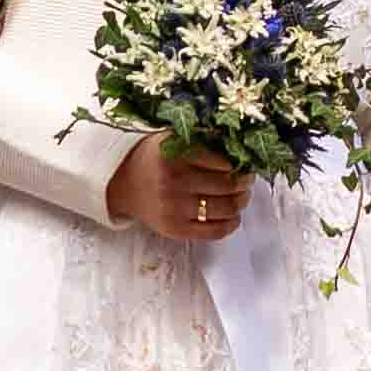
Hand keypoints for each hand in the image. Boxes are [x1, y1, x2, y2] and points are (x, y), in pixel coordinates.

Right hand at [111, 133, 244, 248]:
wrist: (123, 183)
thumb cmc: (153, 159)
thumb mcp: (171, 139)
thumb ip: (201, 139)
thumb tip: (238, 146)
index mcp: (175, 154)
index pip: (222, 161)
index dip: (239, 163)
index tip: (244, 163)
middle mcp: (174, 182)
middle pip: (227, 185)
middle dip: (244, 183)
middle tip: (247, 179)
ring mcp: (174, 208)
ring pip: (225, 208)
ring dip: (241, 202)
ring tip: (242, 196)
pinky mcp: (175, 229)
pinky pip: (214, 231)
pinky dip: (231, 225)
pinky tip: (233, 217)